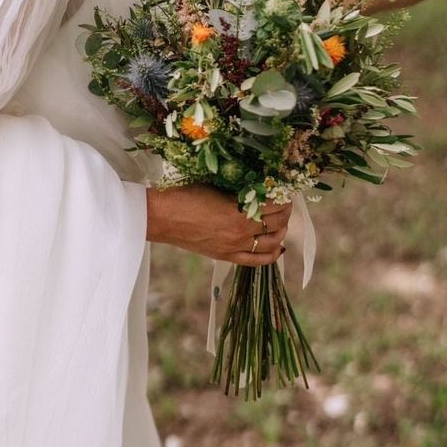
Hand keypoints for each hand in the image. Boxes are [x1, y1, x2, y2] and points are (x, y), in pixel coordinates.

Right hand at [146, 183, 290, 264]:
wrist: (161, 217)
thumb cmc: (184, 194)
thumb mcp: (216, 186)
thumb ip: (239, 190)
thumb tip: (260, 186)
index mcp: (239, 210)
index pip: (275, 204)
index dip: (283, 196)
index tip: (283, 189)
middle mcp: (241, 232)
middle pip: (278, 223)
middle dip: (285, 212)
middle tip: (283, 202)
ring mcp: (234, 247)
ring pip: (273, 242)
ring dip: (281, 231)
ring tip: (280, 221)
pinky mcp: (226, 256)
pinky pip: (258, 260)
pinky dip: (273, 254)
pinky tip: (278, 247)